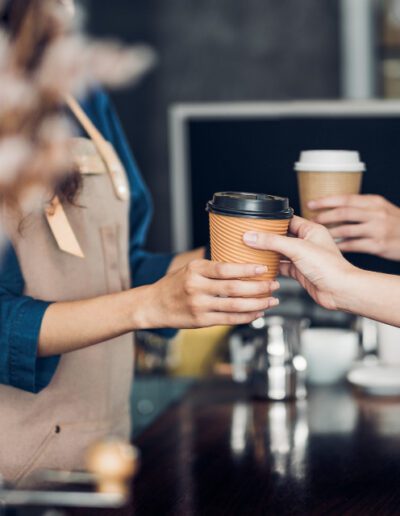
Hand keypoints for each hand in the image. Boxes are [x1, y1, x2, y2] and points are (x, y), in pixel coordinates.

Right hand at [143, 259, 280, 328]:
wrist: (153, 305)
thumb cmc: (175, 284)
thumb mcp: (189, 268)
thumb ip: (212, 267)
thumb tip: (241, 261)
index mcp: (195, 270)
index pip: (225, 269)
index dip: (246, 269)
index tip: (263, 268)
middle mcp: (196, 287)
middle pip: (234, 288)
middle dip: (258, 287)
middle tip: (274, 284)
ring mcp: (199, 306)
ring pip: (234, 306)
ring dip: (257, 304)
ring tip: (272, 300)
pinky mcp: (201, 321)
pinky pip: (229, 320)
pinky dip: (246, 317)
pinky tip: (257, 313)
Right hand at [243, 216, 356, 310]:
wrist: (340, 291)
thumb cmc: (329, 267)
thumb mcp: (297, 248)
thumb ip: (273, 242)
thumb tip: (252, 236)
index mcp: (311, 230)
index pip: (288, 220)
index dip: (272, 220)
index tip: (256, 221)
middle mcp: (308, 242)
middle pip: (282, 236)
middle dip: (267, 237)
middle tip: (250, 236)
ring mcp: (303, 258)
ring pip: (281, 252)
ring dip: (268, 253)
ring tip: (252, 250)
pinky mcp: (300, 272)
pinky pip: (283, 267)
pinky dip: (273, 267)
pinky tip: (262, 267)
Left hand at [308, 195, 399, 260]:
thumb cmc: (395, 223)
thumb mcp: (381, 209)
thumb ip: (362, 207)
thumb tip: (334, 207)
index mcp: (374, 202)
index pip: (346, 198)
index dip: (326, 201)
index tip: (310, 203)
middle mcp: (376, 214)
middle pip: (344, 213)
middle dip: (324, 216)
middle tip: (311, 220)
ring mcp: (377, 230)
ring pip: (346, 230)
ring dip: (329, 232)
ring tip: (318, 234)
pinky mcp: (378, 245)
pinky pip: (353, 245)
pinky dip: (340, 246)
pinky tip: (331, 247)